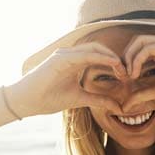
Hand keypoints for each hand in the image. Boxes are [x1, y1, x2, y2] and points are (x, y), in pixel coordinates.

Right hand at [8, 42, 128, 116]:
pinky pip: (84, 54)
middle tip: (128, 72)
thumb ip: (98, 100)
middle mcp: (71, 54)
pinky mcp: (60, 58)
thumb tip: (117, 106)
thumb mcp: (79, 99)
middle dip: (115, 58)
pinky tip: (112, 64)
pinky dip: (99, 57)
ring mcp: (65, 54)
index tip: (127, 76)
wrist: (27, 102)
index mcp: (75, 61)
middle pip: (100, 49)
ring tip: (122, 68)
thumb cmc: (48, 98)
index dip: (114, 63)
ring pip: (94, 48)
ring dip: (110, 57)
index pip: (100, 55)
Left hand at [121, 35, 154, 111]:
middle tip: (122, 76)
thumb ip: (143, 94)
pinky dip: (138, 59)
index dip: (126, 62)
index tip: (123, 80)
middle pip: (135, 42)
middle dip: (124, 57)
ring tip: (130, 75)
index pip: (136, 49)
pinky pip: (149, 47)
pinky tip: (136, 73)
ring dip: (129, 58)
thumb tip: (125, 106)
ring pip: (139, 41)